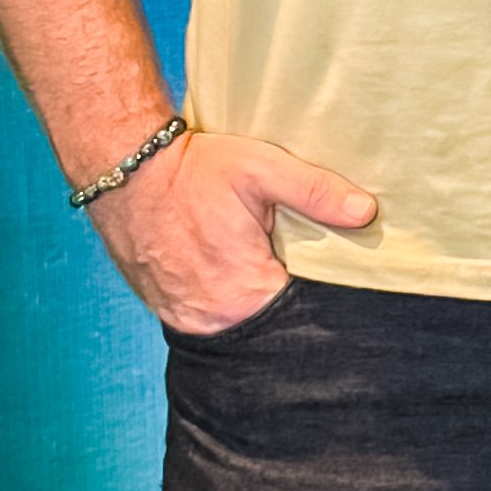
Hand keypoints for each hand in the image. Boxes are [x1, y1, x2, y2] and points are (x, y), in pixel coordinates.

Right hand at [94, 126, 378, 333]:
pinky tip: (224, 266)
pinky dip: (219, 297)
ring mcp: (184, 318)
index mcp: (247, 293)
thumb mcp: (262, 169)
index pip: (302, 312)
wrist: (124, 169)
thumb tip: (366, 213)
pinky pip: (205, 314)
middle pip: (270, 320)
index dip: (317, 291)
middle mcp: (214, 318)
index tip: (326, 269)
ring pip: (237, 320)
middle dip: (285, 299)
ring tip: (255, 261)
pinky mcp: (163, 309)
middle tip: (288, 259)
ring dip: (250, 298)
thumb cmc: (193, 170)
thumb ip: (317, 193)